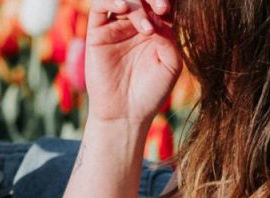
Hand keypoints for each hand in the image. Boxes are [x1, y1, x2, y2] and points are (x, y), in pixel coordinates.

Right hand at [85, 0, 180, 126]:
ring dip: (137, 3)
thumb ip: (170, 38)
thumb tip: (160, 16)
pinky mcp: (97, 32)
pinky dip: (111, 0)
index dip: (167, 1)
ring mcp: (117, 25)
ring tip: (146, 27)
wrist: (126, 114)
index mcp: (159, 28)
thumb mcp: (171, 64)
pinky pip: (100, 6)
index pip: (163, 3)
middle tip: (162, 9)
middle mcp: (137, 23)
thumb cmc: (152, 91)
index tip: (171, 10)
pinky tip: (123, 6)